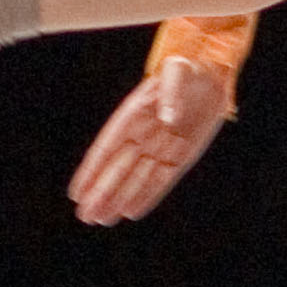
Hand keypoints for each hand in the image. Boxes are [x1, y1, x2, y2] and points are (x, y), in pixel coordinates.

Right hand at [68, 57, 225, 223]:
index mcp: (133, 115)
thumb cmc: (187, 67)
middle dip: (101, 194)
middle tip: (85, 217)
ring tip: (103, 219)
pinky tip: (132, 211)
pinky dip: (148, 196)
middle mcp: (142, 135)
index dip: (91, 172)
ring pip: (136, 179)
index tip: (77, 192)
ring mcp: (160, 147)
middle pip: (116, 170)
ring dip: (120, 199)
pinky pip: (160, 180)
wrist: (209, 72)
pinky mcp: (180, 155)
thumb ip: (171, 93)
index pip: (105, 149)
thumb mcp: (178, 70)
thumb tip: (167, 118)